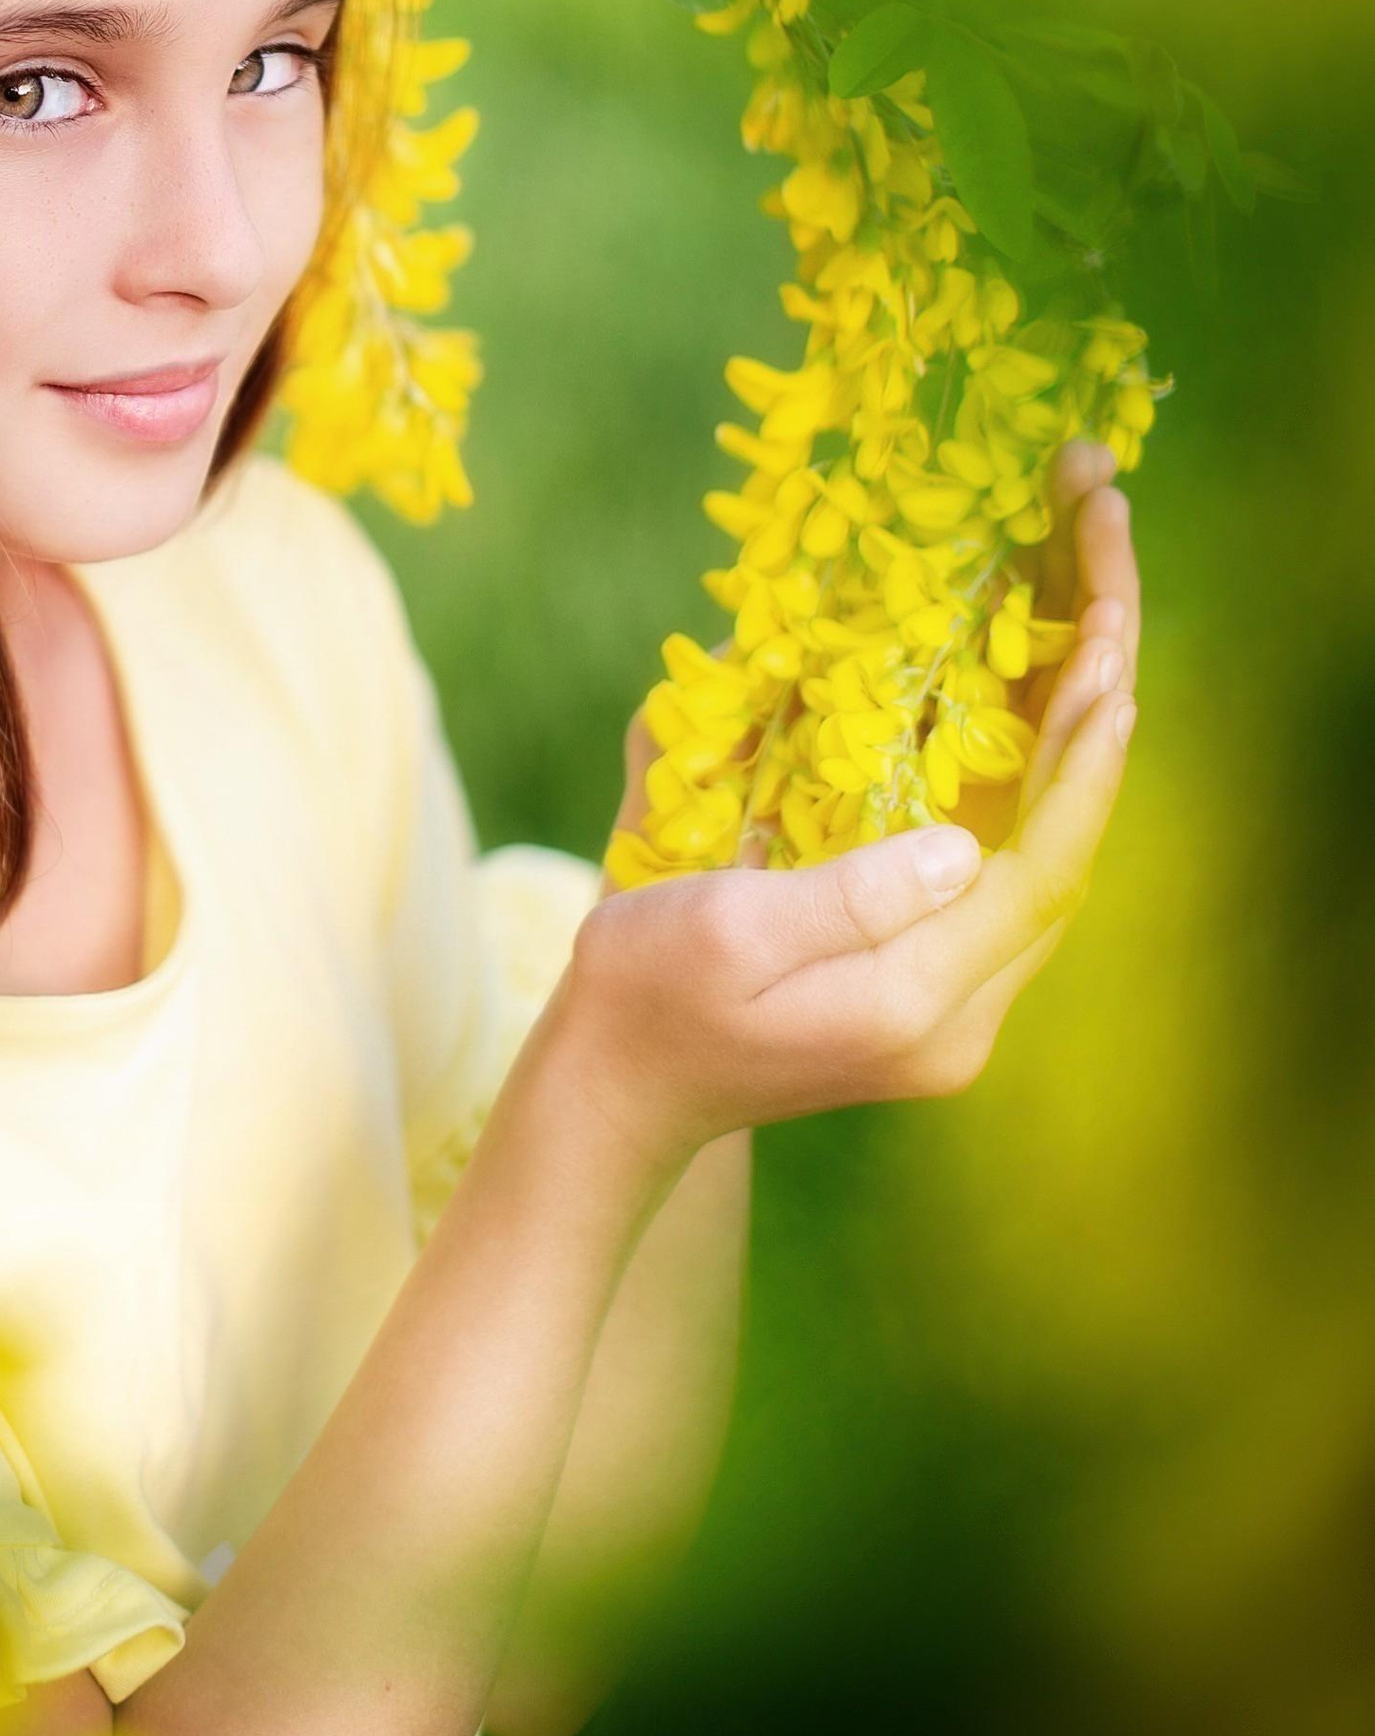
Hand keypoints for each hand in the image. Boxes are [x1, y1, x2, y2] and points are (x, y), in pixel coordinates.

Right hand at [559, 453, 1139, 1173]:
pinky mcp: (927, 1010)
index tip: (1111, 679)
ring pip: (1040, 894)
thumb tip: (962, 847)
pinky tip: (1037, 758)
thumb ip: (852, 896)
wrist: (623, 1088)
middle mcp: (953, 1029)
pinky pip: (1005, 904)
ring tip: (1094, 680)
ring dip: (1070, 787)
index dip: (1080, 777)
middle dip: (1092, 763)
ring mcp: (946, 1026)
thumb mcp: (726, 927)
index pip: (1033, 881)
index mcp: (909, 1007)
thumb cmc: (647, 991)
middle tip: (1113, 647)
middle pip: (1056, 883)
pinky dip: (1030, 822)